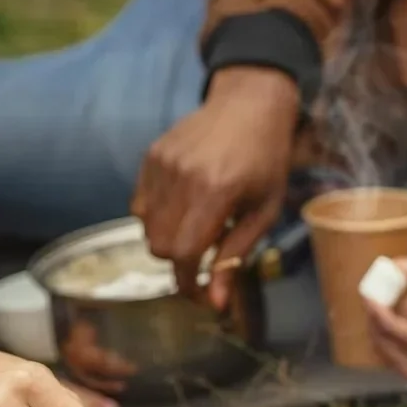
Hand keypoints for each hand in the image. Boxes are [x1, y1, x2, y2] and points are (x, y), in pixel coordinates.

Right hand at [132, 67, 298, 308]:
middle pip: (159, 246)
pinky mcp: (150, 155)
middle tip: (204, 269)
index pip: (183, 253)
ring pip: (145, 227)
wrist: (250, 104)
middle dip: (179, 266)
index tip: (203, 297)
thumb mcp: (263, 213)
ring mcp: (160, 163)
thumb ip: (235, 257)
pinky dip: (158, 218)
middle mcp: (181, 177)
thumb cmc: (267, 162)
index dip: (189, 283)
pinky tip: (186, 210)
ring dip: (169, 242)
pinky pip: (140, 204)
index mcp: (214, 192)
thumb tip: (216, 302)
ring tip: (201, 231)